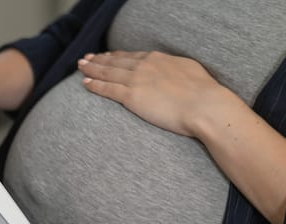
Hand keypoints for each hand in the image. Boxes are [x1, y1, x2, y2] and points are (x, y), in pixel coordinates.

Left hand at [77, 50, 245, 137]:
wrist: (205, 106)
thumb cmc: (204, 93)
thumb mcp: (190, 71)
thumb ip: (176, 69)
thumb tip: (174, 71)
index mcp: (158, 59)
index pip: (131, 56)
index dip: (116, 56)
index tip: (106, 55)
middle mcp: (144, 65)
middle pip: (115, 62)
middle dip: (98, 60)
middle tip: (85, 59)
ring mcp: (136, 80)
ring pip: (107, 73)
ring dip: (92, 69)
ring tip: (80, 67)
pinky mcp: (131, 96)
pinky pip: (108, 89)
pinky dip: (95, 85)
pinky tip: (85, 83)